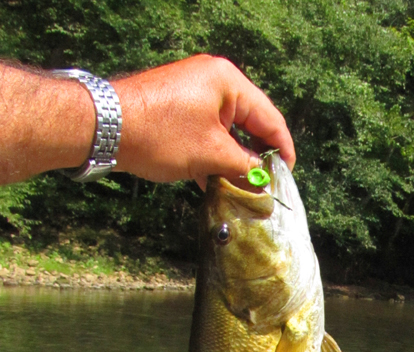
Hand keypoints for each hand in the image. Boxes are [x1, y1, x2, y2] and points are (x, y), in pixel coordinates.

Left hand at [112, 55, 295, 189]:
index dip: (282, 149)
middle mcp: (213, 82)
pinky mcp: (177, 109)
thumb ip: (244, 166)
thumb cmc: (160, 134)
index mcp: (228, 83)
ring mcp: (193, 94)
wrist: (105, 128)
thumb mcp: (211, 154)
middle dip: (256, 156)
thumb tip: (262, 178)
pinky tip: (215, 181)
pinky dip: (214, 155)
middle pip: (248, 123)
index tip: (287, 175)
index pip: (269, 118)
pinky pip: (206, 133)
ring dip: (234, 160)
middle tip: (265, 184)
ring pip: (226, 131)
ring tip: (241, 188)